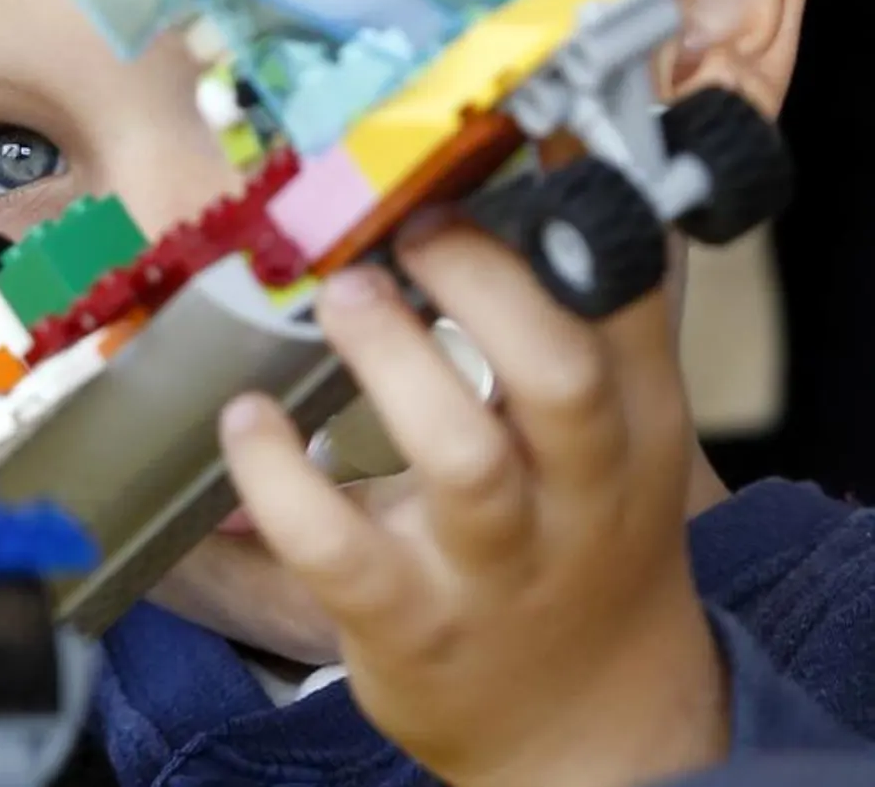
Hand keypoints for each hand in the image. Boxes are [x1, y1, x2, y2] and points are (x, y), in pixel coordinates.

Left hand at [220, 214, 727, 786]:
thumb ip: (574, 329)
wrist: (587, 724)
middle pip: (558, 372)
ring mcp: (491, 564)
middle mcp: (575, 492)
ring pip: (461, 458)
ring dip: (392, 365)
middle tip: (414, 228)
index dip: (570, 219)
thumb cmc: (579, 552)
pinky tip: (247, 420)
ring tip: (342, 298)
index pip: (626, 303)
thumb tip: (494, 181)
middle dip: (483, 282)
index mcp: (630, 425)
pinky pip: (338, 549)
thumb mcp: (616, 444)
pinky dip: (279, 480)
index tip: (502, 154)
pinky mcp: (408, 620)